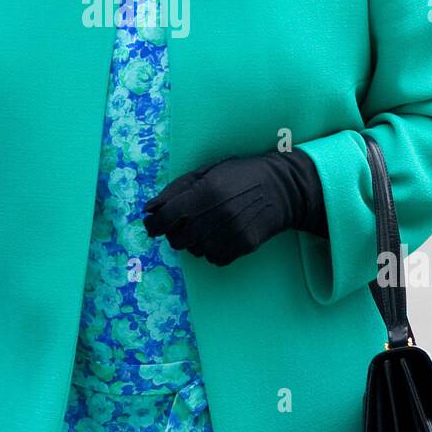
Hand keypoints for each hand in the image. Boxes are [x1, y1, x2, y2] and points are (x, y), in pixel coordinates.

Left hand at [142, 149, 327, 266]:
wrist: (282, 188)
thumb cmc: (240, 174)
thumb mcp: (207, 172)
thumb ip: (175, 190)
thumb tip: (149, 210)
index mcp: (205, 192)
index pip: (166, 218)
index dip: (153, 224)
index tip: (152, 225)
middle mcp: (217, 214)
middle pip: (178, 240)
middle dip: (175, 233)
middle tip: (183, 223)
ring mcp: (232, 232)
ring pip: (195, 251)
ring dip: (194, 242)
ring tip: (206, 226)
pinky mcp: (245, 245)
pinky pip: (215, 259)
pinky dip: (212, 251)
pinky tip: (219, 236)